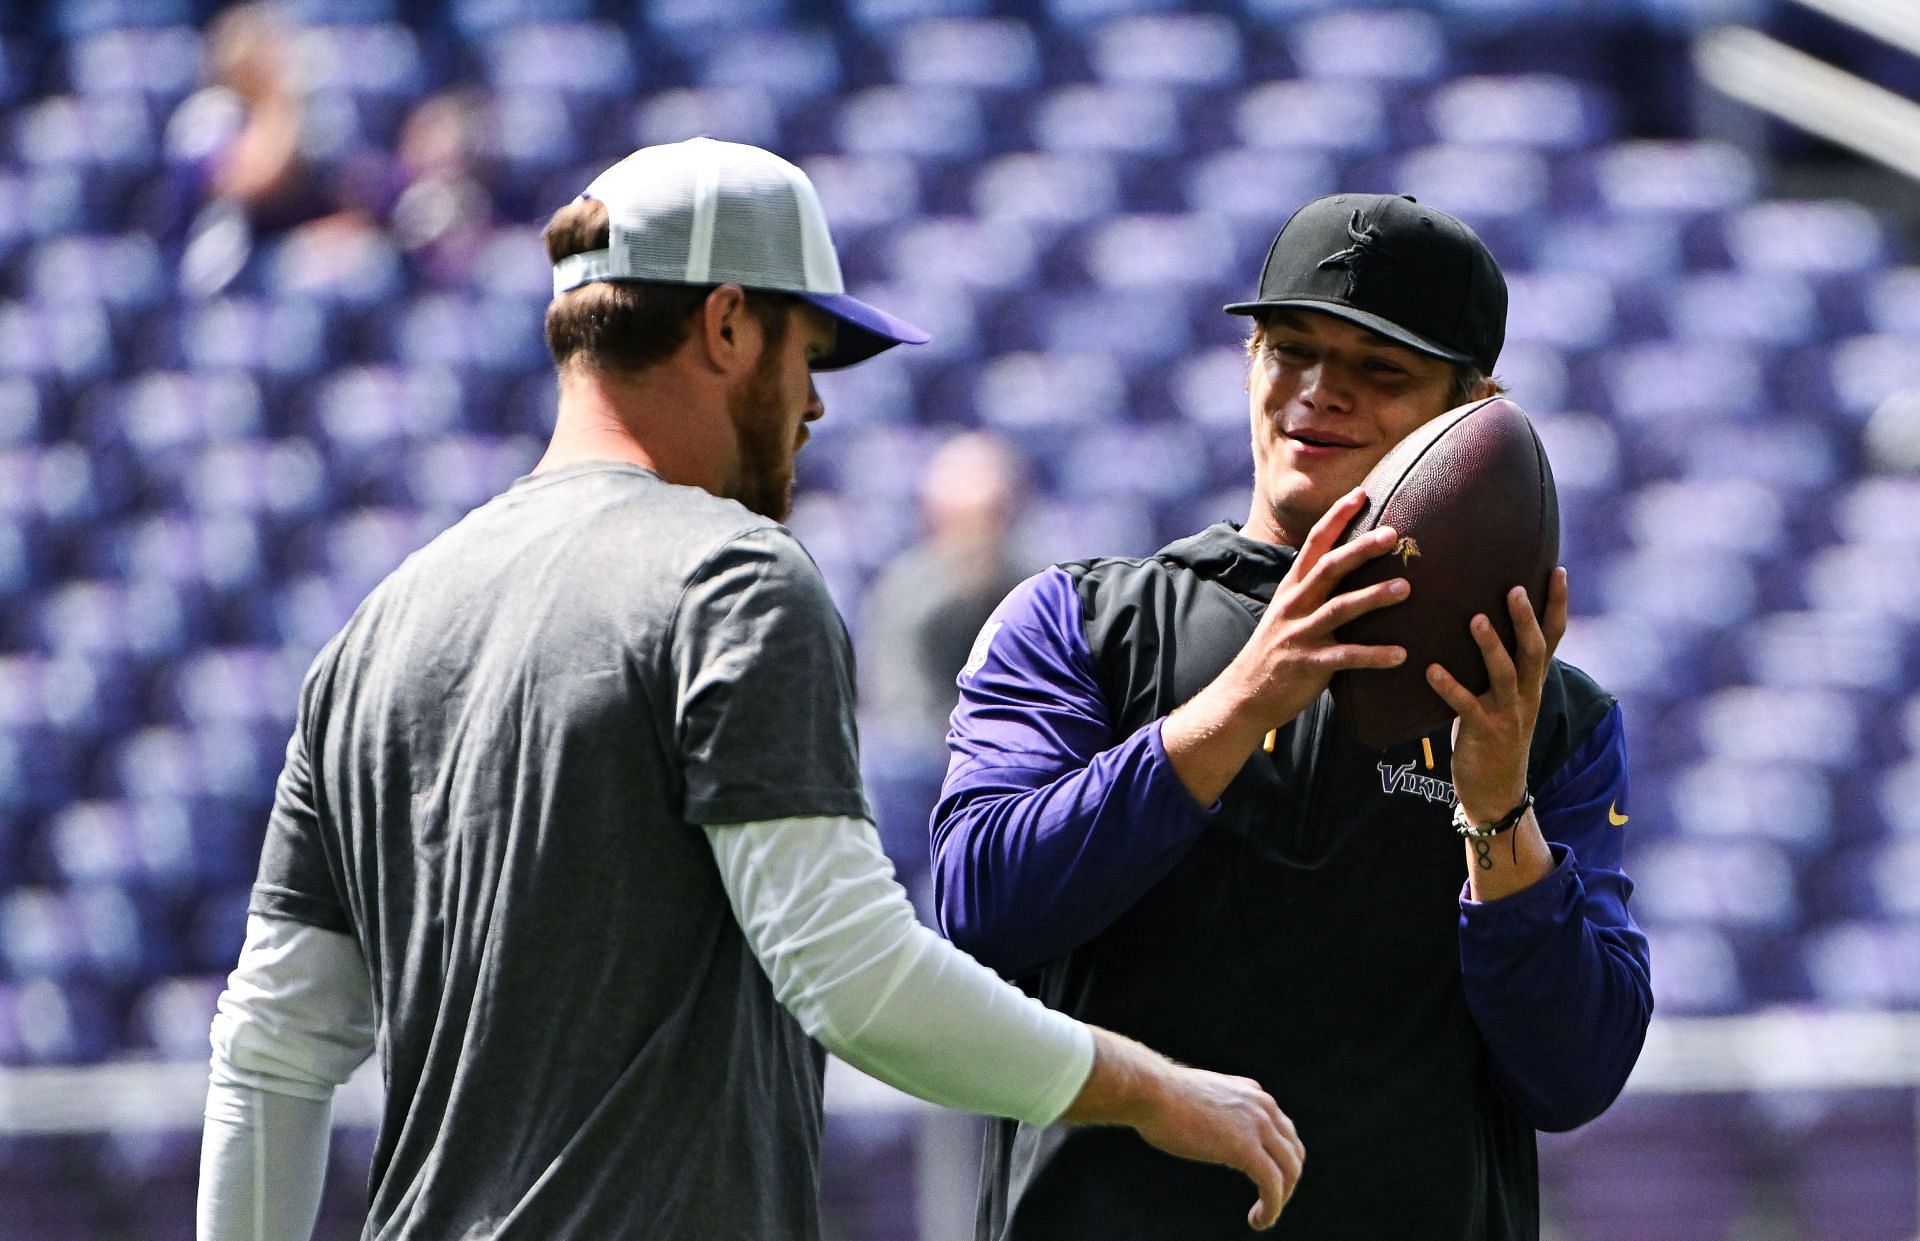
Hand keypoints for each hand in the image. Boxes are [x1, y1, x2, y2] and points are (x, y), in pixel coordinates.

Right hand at [1063, 1030, 1304, 1230]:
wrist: (1150, 1091)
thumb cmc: (1161, 1096)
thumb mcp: (1200, 1098)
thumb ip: (1216, 1111)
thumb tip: (1210, 1130)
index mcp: (1252, 1093)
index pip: (1283, 1131)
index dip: (1278, 1160)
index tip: (1263, 1180)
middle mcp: (1262, 1106)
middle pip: (1293, 1152)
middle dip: (1285, 1181)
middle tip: (1266, 1202)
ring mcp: (1257, 1125)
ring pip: (1289, 1171)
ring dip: (1281, 1199)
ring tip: (1262, 1216)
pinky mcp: (1246, 1148)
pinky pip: (1273, 1185)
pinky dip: (1272, 1207)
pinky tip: (1258, 1220)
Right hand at [1162, 488, 1411, 805]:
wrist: (1244, 695)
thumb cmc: (1276, 652)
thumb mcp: (1289, 613)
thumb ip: (1315, 592)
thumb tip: (1348, 569)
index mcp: (1292, 588)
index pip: (1314, 543)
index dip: (1337, 517)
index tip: (1362, 493)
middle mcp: (1295, 605)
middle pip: (1329, 567)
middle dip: (1361, 548)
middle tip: (1394, 534)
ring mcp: (1300, 633)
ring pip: (1339, 608)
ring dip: (1373, 596)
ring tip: (1406, 588)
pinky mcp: (1308, 664)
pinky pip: (1345, 657)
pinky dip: (1374, 655)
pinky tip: (1401, 655)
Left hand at [1427, 567, 1568, 821]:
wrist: (1498, 793)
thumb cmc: (1495, 735)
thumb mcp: (1506, 697)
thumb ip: (1501, 664)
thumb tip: (1481, 619)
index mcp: (1533, 682)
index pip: (1552, 637)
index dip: (1558, 605)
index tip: (1559, 569)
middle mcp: (1526, 694)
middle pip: (1532, 650)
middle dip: (1526, 618)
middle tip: (1514, 587)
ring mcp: (1507, 714)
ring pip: (1504, 674)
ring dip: (1490, 646)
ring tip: (1475, 619)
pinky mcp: (1483, 732)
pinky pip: (1466, 706)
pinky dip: (1449, 686)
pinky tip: (1431, 669)